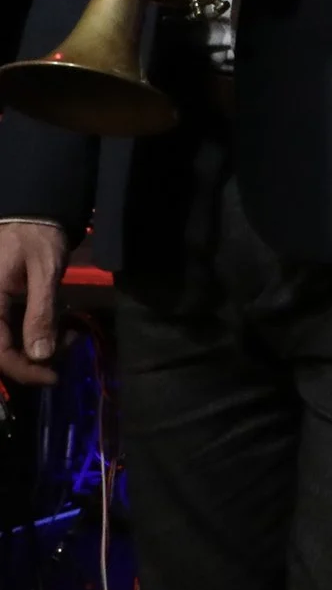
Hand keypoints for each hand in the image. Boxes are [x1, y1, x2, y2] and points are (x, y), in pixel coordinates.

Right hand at [0, 222, 68, 387]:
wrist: (30, 212)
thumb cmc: (37, 236)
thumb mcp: (45, 271)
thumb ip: (41, 312)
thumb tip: (41, 355)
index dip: (23, 370)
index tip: (52, 376)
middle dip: (31, 360)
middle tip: (66, 350)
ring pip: (3, 342)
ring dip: (33, 348)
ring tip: (68, 337)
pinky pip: (7, 329)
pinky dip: (31, 333)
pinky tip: (56, 327)